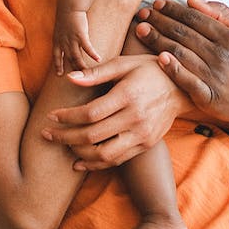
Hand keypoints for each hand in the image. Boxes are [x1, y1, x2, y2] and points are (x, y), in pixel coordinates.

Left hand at [41, 55, 186, 168]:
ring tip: (63, 145)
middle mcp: (136, 118)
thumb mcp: (124, 64)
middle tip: (47, 134)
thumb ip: (96, 73)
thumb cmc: (149, 70)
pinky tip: (79, 161)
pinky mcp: (146, 145)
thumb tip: (70, 77)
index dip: (67, 117)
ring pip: (104, 155)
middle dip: (65, 137)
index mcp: (128, 96)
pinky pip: (117, 160)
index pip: (91, 113)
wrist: (181, 87)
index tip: (51, 116)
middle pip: (93, 136)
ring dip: (78, 153)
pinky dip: (96, 164)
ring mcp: (142, 135)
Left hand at [53, 10, 100, 73]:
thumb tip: (64, 37)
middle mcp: (63, 43)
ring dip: (83, 66)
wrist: (69, 5)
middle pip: (68, 60)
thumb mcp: (60, 26)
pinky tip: (98, 59)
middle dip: (73, 70)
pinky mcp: (80, 36)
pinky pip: (87, 48)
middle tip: (79, 78)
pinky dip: (93, 54)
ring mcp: (71, 40)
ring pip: (77, 57)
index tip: (59, 74)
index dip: (57, 65)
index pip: (56, 57)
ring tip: (89, 73)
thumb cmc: (66, 13)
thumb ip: (62, 34)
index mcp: (57, 40)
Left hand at [134, 0, 228, 138]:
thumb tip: (193, 0)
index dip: (173, 10)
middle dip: (160, 21)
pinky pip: (187, 82)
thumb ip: (223, 14)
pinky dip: (172, 69)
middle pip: (184, 34)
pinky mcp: (210, 98)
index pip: (195, 19)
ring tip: (141, 30)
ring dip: (158, 40)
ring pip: (181, 54)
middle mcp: (222, 56)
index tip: (157, 3)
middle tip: (141, 13)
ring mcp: (215, 78)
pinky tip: (158, 57)